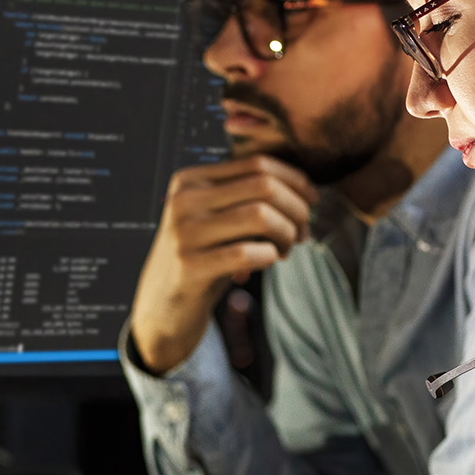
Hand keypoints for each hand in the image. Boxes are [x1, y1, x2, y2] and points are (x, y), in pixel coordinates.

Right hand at [128, 156, 316, 373]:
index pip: (257, 164)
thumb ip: (246, 198)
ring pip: (260, 216)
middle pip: (264, 186)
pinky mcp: (189, 266)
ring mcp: (184, 232)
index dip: (295, 181)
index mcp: (191, 179)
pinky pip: (246, 253)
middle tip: (302, 233)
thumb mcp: (217, 220)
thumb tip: (303, 190)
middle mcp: (185, 200)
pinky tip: (269, 261)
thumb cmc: (202, 260)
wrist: (163, 309)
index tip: (311, 202)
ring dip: (286, 234)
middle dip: (296, 209)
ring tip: (285, 251)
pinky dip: (268, 255)